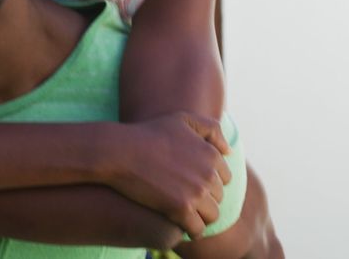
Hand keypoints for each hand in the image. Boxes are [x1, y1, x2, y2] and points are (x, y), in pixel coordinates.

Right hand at [107, 112, 231, 239]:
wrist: (120, 152)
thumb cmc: (149, 133)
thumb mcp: (182, 119)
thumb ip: (211, 129)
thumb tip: (228, 151)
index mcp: (212, 155)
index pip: (224, 179)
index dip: (207, 181)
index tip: (189, 180)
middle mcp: (209, 174)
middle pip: (218, 198)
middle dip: (203, 198)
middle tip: (180, 195)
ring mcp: (196, 192)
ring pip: (211, 215)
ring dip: (199, 215)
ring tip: (180, 211)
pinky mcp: (181, 208)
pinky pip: (197, 229)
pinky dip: (190, 229)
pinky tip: (177, 222)